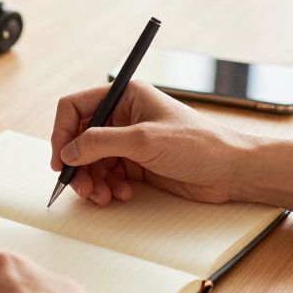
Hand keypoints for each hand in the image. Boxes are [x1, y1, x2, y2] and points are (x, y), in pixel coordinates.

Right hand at [51, 81, 259, 205]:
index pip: (76, 107)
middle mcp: (124, 116)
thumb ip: (101, 143)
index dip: (62, 132)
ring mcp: (130, 141)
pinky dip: (108, 187)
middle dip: (77, 164)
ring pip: (91, 161)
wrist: (232, 171)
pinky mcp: (137, 164)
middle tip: (80, 187)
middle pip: (80, 138)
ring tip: (102, 196)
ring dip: (91, 181)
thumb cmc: (200, 144)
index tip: (60, 158)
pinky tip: (122, 194)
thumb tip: (69, 150)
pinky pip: (107, 175)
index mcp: (125, 95)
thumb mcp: (145, 140)